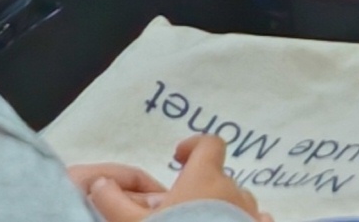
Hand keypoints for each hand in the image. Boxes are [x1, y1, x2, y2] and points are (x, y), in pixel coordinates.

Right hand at [75, 138, 267, 218]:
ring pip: (239, 202)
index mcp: (205, 178)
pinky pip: (259, 220)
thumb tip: (99, 183)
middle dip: (203, 189)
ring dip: (224, 208)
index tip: (178, 157)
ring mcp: (252, 214)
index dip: (194, 146)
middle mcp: (234, 191)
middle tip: (181, 212)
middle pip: (220, 178)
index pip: (209, 144)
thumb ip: (112, 201)